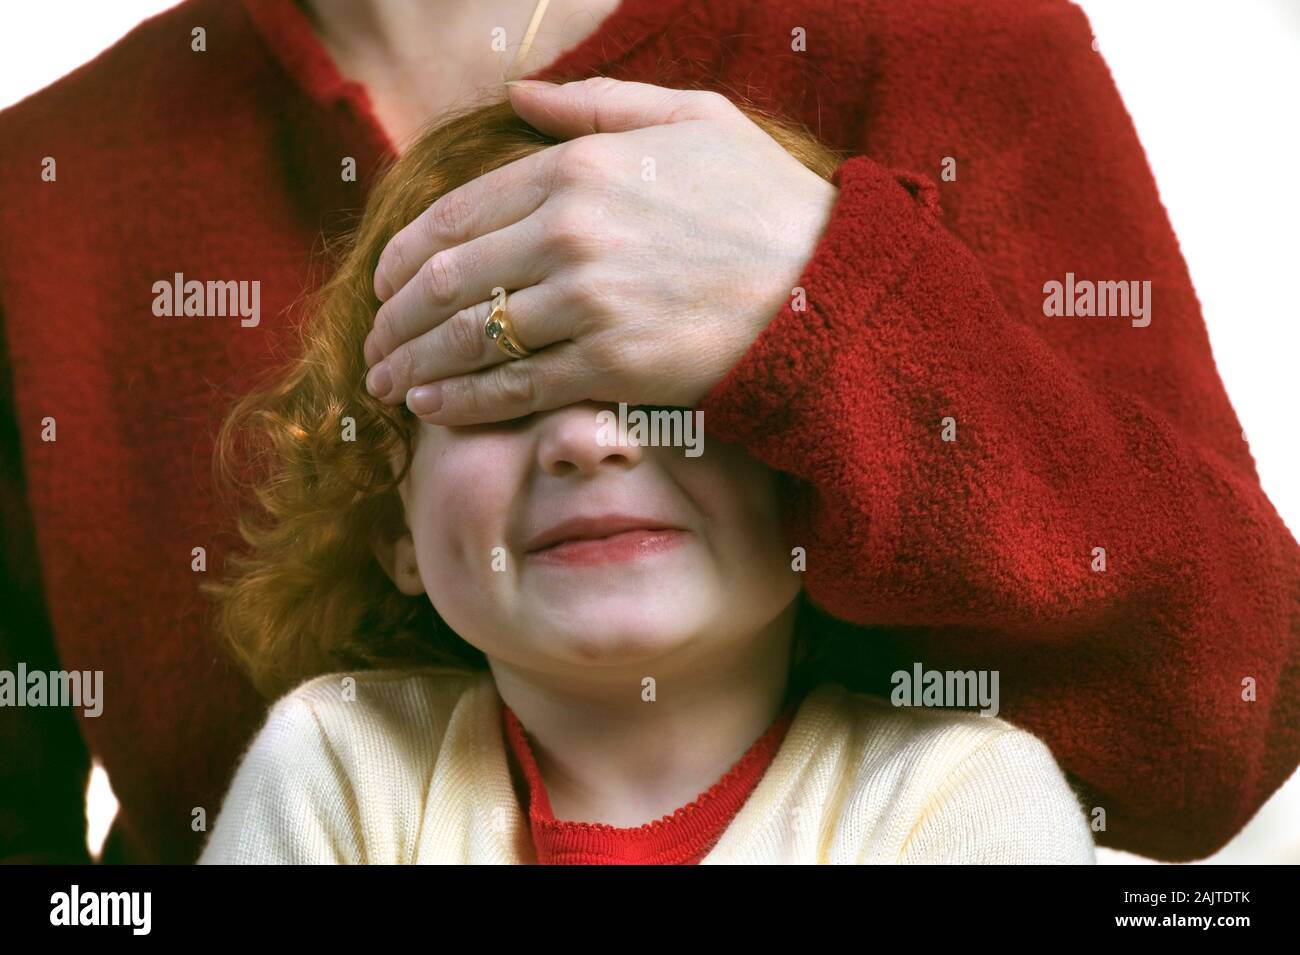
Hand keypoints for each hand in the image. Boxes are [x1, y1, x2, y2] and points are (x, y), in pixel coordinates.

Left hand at [364, 77, 837, 424]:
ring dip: (414, 364)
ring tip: (385, 383)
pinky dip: (463, 402)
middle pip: (447, 281)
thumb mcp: (691, 119)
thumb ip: (595, 104)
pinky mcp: (612, 367)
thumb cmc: (762, 200)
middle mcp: (570, 234)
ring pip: (470, 337)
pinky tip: (432, 409)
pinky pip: (515, 388)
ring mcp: (589, 303)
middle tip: (370, 343)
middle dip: (393, 317)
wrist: (829, 285)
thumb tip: (516, 94)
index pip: (456, 214)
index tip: (383, 283)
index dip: (404, 256)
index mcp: (578, 167)